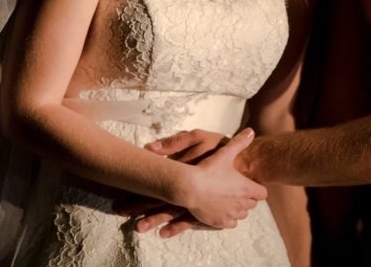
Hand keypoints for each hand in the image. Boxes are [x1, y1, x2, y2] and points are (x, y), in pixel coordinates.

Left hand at [118, 129, 235, 237]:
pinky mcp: (208, 209)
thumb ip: (175, 142)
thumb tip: (149, 148)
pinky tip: (163, 233)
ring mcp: (200, 201)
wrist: (249, 163)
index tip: (121, 194)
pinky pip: (190, 221)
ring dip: (155, 219)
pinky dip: (176, 227)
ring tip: (138, 227)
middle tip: (121, 210)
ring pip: (174, 212)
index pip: (157, 180)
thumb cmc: (220, 148)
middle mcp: (191, 187)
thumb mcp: (200, 137)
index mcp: (185, 169)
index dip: (139, 187)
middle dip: (140, 206)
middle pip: (162, 198)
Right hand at [176, 128, 267, 230]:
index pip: (263, 193)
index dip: (257, 188)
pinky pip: (231, 224)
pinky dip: (228, 218)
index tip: (250, 184)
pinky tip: (221, 210)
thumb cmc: (208, 169)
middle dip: (247, 198)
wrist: (189, 187)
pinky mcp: (219, 222)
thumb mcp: (225, 153)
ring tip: (229, 200)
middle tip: (237, 190)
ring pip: (242, 215)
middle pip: (252, 204)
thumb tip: (251, 131)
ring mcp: (230, 214)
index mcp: (246, 188)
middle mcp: (241, 204)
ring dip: (238, 209)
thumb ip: (239, 143)